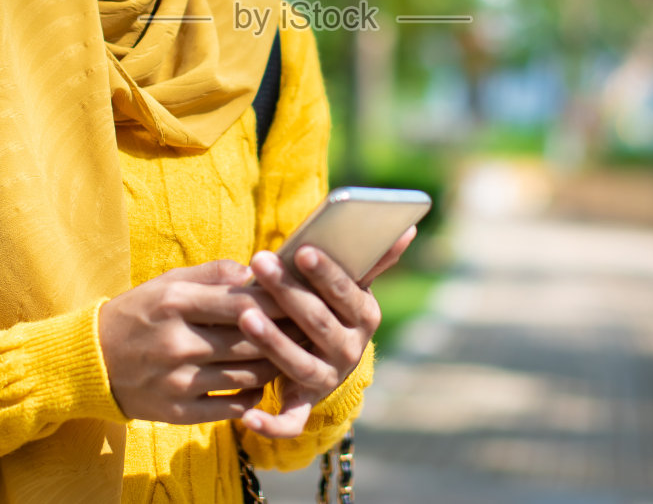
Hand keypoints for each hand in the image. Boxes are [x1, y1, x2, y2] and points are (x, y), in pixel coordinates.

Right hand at [98, 259, 287, 423]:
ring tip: (291, 355)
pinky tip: (259, 386)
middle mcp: (177, 342)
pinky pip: (229, 407)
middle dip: (285, 335)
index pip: (242, 302)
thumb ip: (212, 275)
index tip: (302, 298)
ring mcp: (177, 380)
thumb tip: (256, 273)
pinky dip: (251, 398)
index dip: (278, 301)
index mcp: (175, 302)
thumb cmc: (138, 314)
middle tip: (310, 329)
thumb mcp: (167, 283)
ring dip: (273, 366)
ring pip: (245, 375)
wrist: (90, 362)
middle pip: (249, 340)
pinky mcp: (176, 411)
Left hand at [236, 225, 416, 438]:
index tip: (300, 250)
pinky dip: (271, 424)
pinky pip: (290, 421)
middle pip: (317, 322)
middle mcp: (350, 351)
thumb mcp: (353, 285)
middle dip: (287, 292)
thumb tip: (407, 228)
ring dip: (272, 342)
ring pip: (299, 363)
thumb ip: (374, 259)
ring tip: (245, 316)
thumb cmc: (332, 307)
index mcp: (365, 317)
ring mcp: (327, 379)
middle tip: (259, 264)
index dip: (324, 273)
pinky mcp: (304, 404)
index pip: (345, 293)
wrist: (329, 357)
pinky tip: (247, 416)